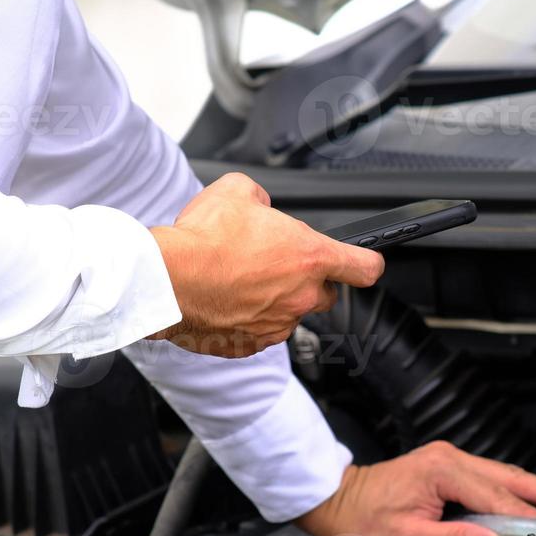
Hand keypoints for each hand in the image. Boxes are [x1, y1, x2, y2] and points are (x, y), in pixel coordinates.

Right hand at [151, 173, 382, 357]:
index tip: (363, 262)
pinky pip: (257, 332)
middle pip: (325, 294)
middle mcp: (300, 296)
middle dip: (308, 281)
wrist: (167, 279)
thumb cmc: (203, 238)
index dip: (367, 262)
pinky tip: (222, 300)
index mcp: (310, 257)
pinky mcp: (250, 344)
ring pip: (288, 313)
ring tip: (237, 280)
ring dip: (272, 299)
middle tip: (276, 265)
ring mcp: (277, 325)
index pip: (365, 267)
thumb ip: (262, 199)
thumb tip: (261, 207)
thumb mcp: (238, 191)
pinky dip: (245, 319)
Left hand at [296, 441, 535, 535]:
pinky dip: (512, 489)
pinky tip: (530, 497)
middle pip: (509, 477)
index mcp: (442, 471)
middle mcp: (449, 459)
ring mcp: (448, 461)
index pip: (496, 496)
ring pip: (502, 475)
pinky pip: (487, 478)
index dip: (528, 516)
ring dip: (534, 489)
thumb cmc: (361, 519)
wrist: (334, 501)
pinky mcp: (445, 468)